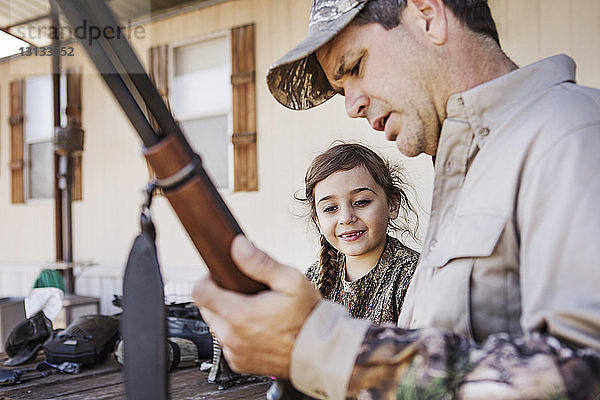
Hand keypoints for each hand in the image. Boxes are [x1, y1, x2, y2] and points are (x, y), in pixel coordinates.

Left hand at [192, 235, 320, 377]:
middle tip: (246, 292)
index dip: (208, 280)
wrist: (319, 352)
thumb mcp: (290, 281)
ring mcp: (234, 352)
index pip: (199, 292)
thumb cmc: (307, 317)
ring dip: (228, 315)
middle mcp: (231, 336)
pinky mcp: (239, 363)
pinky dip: (236, 334)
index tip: (222, 277)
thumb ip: (260, 262)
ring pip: (217, 325)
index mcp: (239, 314)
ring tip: (254, 310)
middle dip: (221, 296)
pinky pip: (228, 343)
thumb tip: (238, 246)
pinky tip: (257, 328)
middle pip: (206, 308)